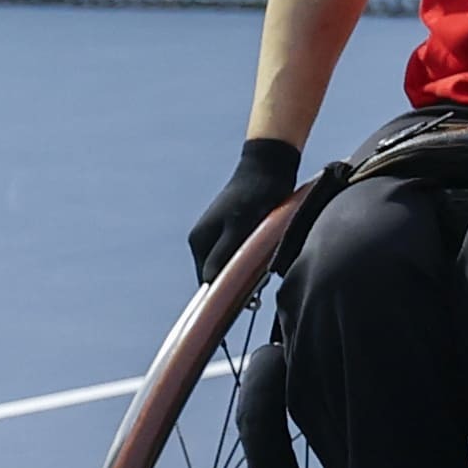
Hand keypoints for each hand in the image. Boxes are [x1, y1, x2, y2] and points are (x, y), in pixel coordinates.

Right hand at [187, 135, 302, 283]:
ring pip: (228, 265)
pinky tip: (264, 257)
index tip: (245, 300)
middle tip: (259, 285)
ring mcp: (216, 234)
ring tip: (263, 269)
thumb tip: (210, 282)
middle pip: (216, 274)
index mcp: (199, 240)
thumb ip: (224, 254)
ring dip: (244, 272)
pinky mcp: (231, 230)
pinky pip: (236, 254)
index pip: (207, 280)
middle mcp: (203, 239)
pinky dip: (249, 260)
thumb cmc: (256, 195)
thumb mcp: (240, 227)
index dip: (223, 293)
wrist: (268, 166)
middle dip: (235, 282)